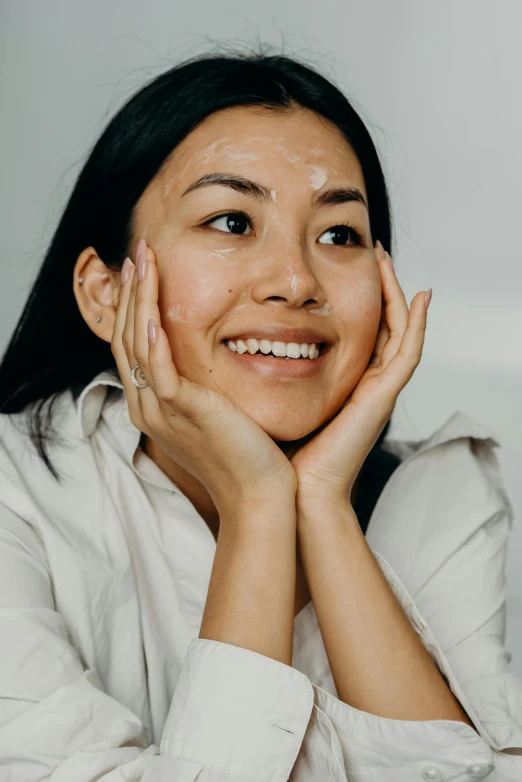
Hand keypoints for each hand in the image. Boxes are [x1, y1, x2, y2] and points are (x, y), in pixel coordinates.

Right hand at [111, 240, 296, 515]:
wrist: (259, 494)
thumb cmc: (244, 455)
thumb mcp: (215, 414)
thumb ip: (201, 386)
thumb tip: (206, 362)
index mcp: (154, 406)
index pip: (133, 346)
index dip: (136, 306)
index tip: (145, 270)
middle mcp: (148, 406)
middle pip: (127, 338)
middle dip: (133, 293)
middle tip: (139, 253)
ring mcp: (162, 410)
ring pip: (137, 345)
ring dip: (140, 300)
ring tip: (144, 261)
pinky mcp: (184, 412)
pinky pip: (159, 368)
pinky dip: (153, 336)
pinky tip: (154, 310)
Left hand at [290, 240, 430, 505]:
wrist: (293, 492)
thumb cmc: (279, 453)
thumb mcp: (271, 401)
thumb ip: (264, 375)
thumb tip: (233, 346)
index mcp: (342, 384)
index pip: (357, 331)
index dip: (356, 298)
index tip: (342, 264)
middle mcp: (364, 384)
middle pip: (382, 325)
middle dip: (381, 287)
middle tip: (375, 251)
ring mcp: (377, 391)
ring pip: (400, 332)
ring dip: (397, 294)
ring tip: (388, 259)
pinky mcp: (382, 398)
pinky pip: (408, 353)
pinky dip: (417, 324)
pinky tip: (420, 297)